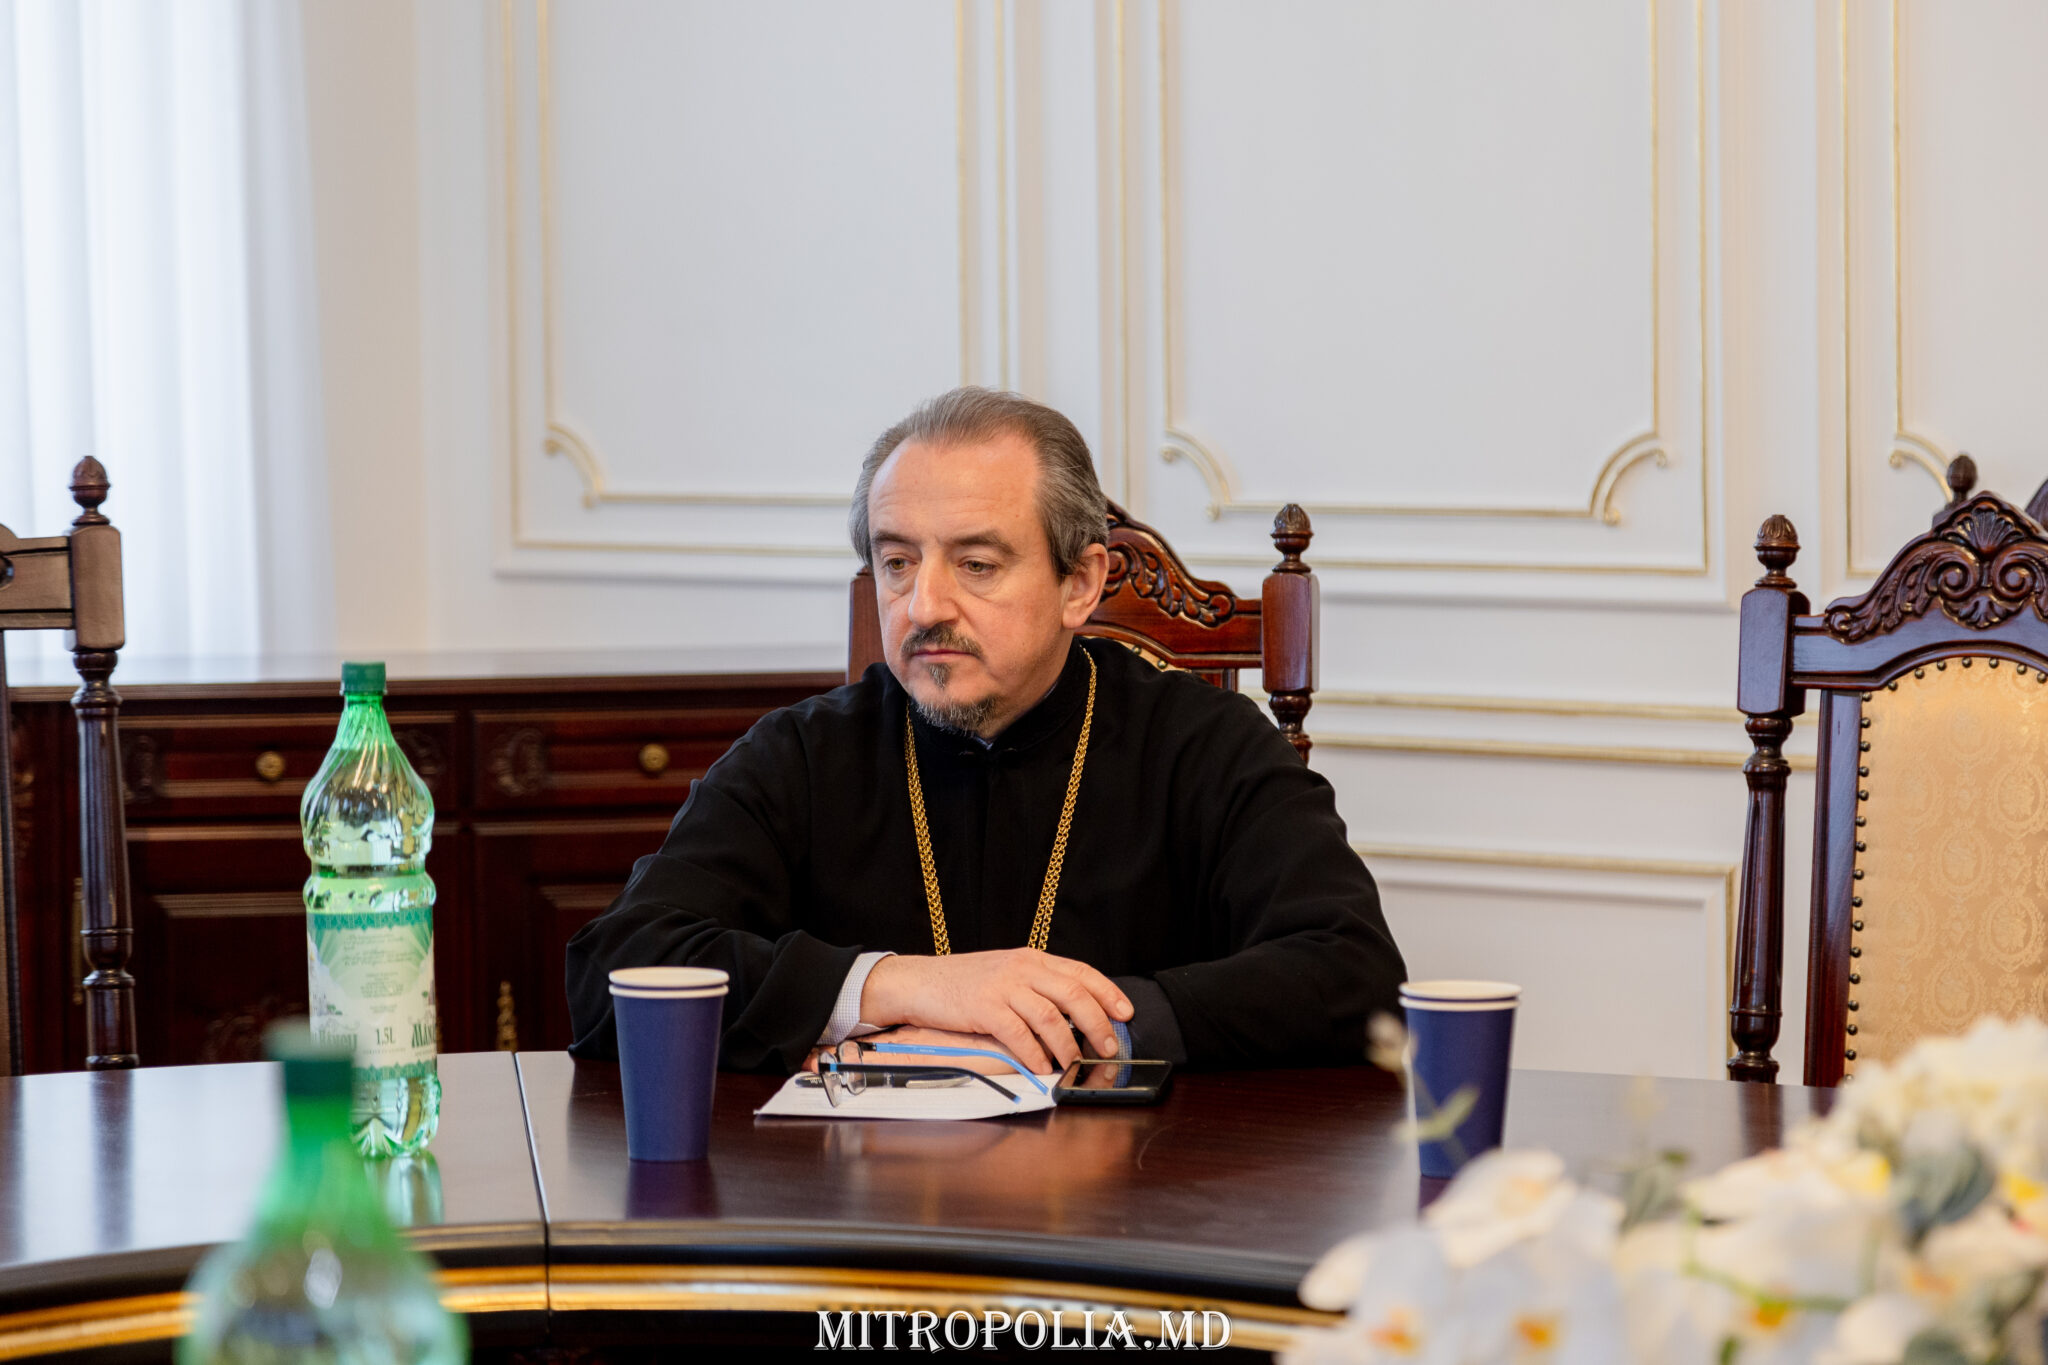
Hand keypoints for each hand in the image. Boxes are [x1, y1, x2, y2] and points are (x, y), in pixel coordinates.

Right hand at [859, 949, 1131, 1075]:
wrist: (918, 982)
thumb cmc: (963, 983)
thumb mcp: (1005, 974)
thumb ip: (1036, 987)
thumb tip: (1072, 1016)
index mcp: (1031, 958)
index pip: (1080, 971)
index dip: (1107, 992)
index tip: (1125, 1013)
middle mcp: (1021, 968)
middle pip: (1073, 994)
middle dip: (1097, 1023)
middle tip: (1107, 1047)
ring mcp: (1002, 986)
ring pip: (1050, 1017)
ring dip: (1067, 1045)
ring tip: (1074, 1063)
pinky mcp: (983, 1007)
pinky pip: (1019, 1034)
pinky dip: (1034, 1054)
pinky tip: (1041, 1067)